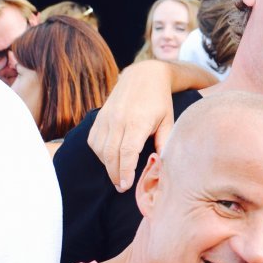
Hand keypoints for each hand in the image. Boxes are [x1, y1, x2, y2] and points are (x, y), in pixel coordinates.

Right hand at [88, 61, 176, 191]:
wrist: (143, 76)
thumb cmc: (160, 100)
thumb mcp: (169, 120)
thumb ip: (164, 141)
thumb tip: (161, 162)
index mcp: (137, 122)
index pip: (126, 152)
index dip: (124, 171)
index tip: (125, 186)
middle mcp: (118, 120)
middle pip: (111, 154)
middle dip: (115, 174)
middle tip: (121, 187)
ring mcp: (106, 118)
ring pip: (100, 149)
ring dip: (107, 165)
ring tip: (117, 175)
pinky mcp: (99, 117)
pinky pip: (94, 141)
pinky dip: (100, 153)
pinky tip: (109, 158)